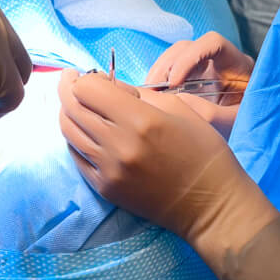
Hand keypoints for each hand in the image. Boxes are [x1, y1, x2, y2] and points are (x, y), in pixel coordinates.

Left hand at [58, 70, 275, 257]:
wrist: (211, 204)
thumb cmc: (204, 152)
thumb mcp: (180, 109)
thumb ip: (141, 94)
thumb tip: (111, 87)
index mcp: (141, 120)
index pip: (88, 90)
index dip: (86, 77)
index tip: (91, 75)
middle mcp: (118, 145)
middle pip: (72, 108)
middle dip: (68, 89)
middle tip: (70, 80)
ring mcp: (108, 170)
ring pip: (69, 132)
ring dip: (68, 112)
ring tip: (75, 104)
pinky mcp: (105, 188)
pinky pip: (77, 156)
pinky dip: (76, 138)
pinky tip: (84, 130)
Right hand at [145, 32, 253, 136]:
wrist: (254, 135)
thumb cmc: (251, 125)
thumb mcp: (237, 122)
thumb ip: (213, 113)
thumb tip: (180, 102)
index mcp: (238, 64)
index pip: (213, 42)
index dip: (190, 56)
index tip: (175, 82)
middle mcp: (219, 61)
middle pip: (186, 47)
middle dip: (167, 66)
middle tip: (154, 91)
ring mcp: (203, 69)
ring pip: (174, 58)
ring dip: (158, 74)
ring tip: (149, 95)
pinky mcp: (190, 81)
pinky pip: (169, 74)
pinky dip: (158, 84)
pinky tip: (153, 98)